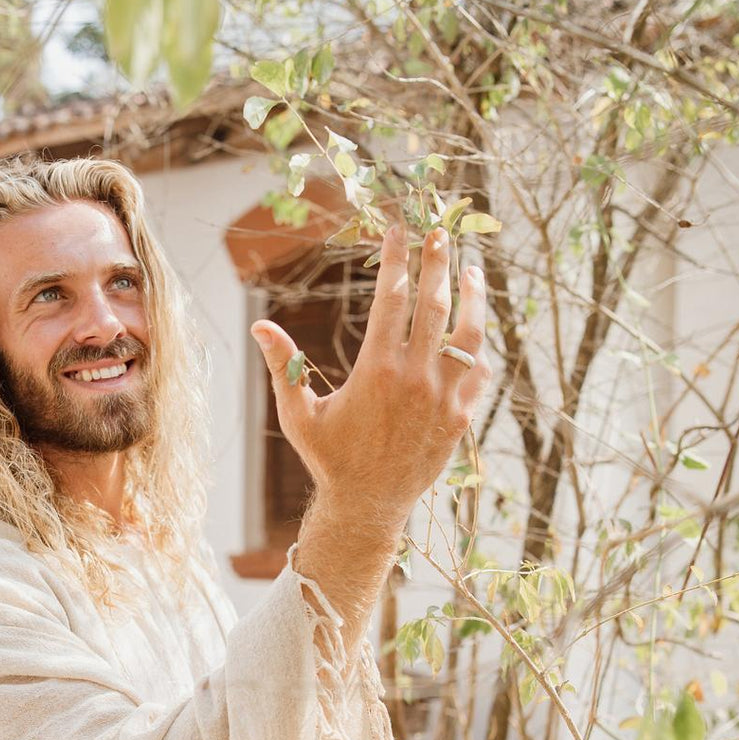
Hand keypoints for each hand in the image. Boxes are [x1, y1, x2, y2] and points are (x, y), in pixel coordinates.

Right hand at [250, 223, 490, 536]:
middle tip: (440, 234)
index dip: (396, 260)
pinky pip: (477, 372)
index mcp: (376, 371)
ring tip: (472, 271)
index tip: (398, 232)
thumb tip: (260, 326)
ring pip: (468, 335)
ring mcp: (444, 399)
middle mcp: (415, 380)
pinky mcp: (460, 418)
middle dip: (438, 263)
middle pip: (435, 305)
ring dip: (473, 297)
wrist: (367, 507)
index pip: (392, 299)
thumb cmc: (329, 459)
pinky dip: (477, 347)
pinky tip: (474, 329)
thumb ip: (284, 366)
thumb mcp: (299, 413)